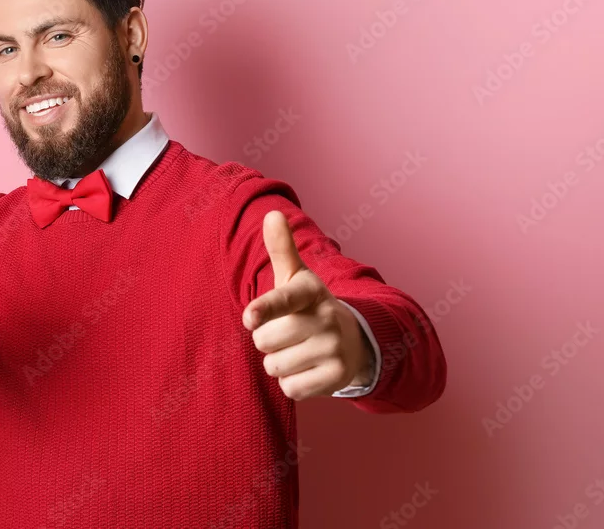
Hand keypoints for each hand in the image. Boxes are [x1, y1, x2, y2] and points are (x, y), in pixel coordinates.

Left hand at [242, 211, 373, 399]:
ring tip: (298, 350)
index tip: (249, 317)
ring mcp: (334, 348)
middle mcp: (326, 318)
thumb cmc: (310, 306)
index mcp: (309, 292)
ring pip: (275, 367)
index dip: (265, 309)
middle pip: (264, 341)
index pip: (283, 299)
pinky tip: (308, 368)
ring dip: (279, 363)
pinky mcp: (338, 377)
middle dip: (267, 340)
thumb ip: (282, 249)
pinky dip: (293, 383)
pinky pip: (291, 388)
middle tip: (288, 332)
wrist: (354, 339)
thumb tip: (273, 214)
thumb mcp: (297, 278)